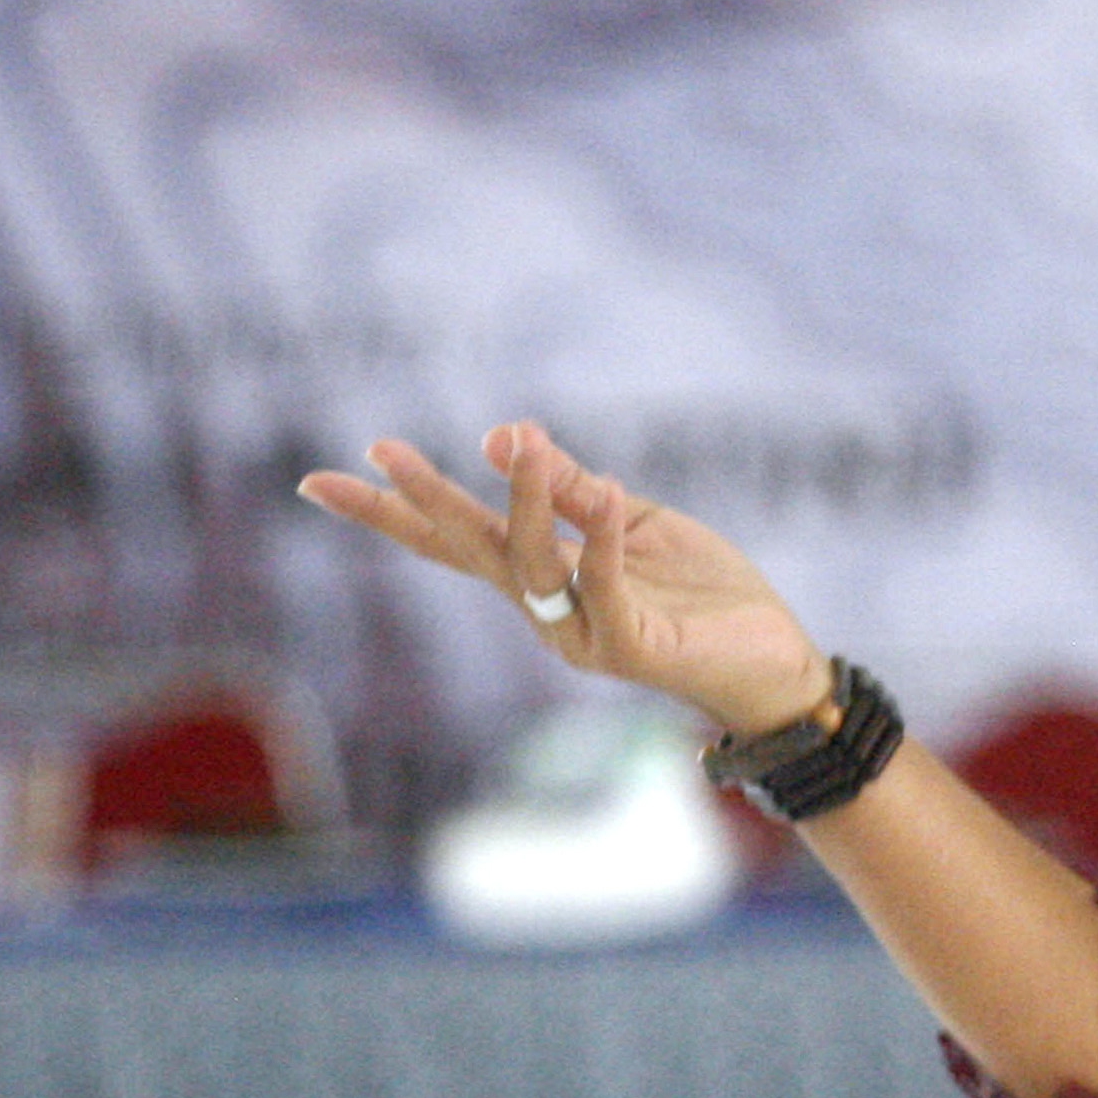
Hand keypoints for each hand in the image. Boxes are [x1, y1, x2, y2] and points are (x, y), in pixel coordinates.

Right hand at [298, 421, 833, 735]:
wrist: (774, 661)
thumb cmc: (703, 596)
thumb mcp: (633, 523)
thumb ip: (572, 490)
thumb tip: (501, 436)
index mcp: (542, 577)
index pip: (455, 537)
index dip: (395, 507)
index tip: (323, 478)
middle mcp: (547, 611)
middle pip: (468, 551)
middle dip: (421, 503)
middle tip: (378, 451)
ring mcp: (582, 635)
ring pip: (531, 564)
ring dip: (523, 498)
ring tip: (518, 440)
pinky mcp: (630, 648)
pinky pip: (603, 587)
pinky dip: (597, 537)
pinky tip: (600, 491)